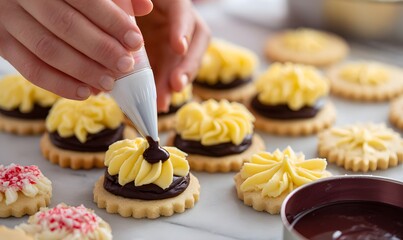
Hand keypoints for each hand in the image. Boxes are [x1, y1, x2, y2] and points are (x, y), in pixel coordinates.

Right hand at [0, 0, 151, 99]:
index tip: (135, 42)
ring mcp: (9, 18)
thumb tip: (145, 7)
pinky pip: (30, 69)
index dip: (113, 22)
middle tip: (125, 66)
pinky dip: (60, 84)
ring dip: (82, 71)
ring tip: (108, 83)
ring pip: (47, 49)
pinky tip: (85, 92)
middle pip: (66, 26)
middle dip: (100, 50)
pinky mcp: (2, 42)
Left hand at [136, 0, 209, 110]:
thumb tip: (136, 19)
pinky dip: (161, 89)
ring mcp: (172, 41)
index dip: (182, 30)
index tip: (178, 47)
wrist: (119, 14)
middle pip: (191, 44)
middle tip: (176, 85)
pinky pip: (167, 75)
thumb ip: (131, 6)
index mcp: (171, 2)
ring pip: (181, 63)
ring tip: (163, 102)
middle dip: (185, 67)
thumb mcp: (128, 1)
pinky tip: (155, 103)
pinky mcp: (164, 58)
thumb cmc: (125, 3)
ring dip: (173, 84)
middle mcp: (178, 22)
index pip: (182, 11)